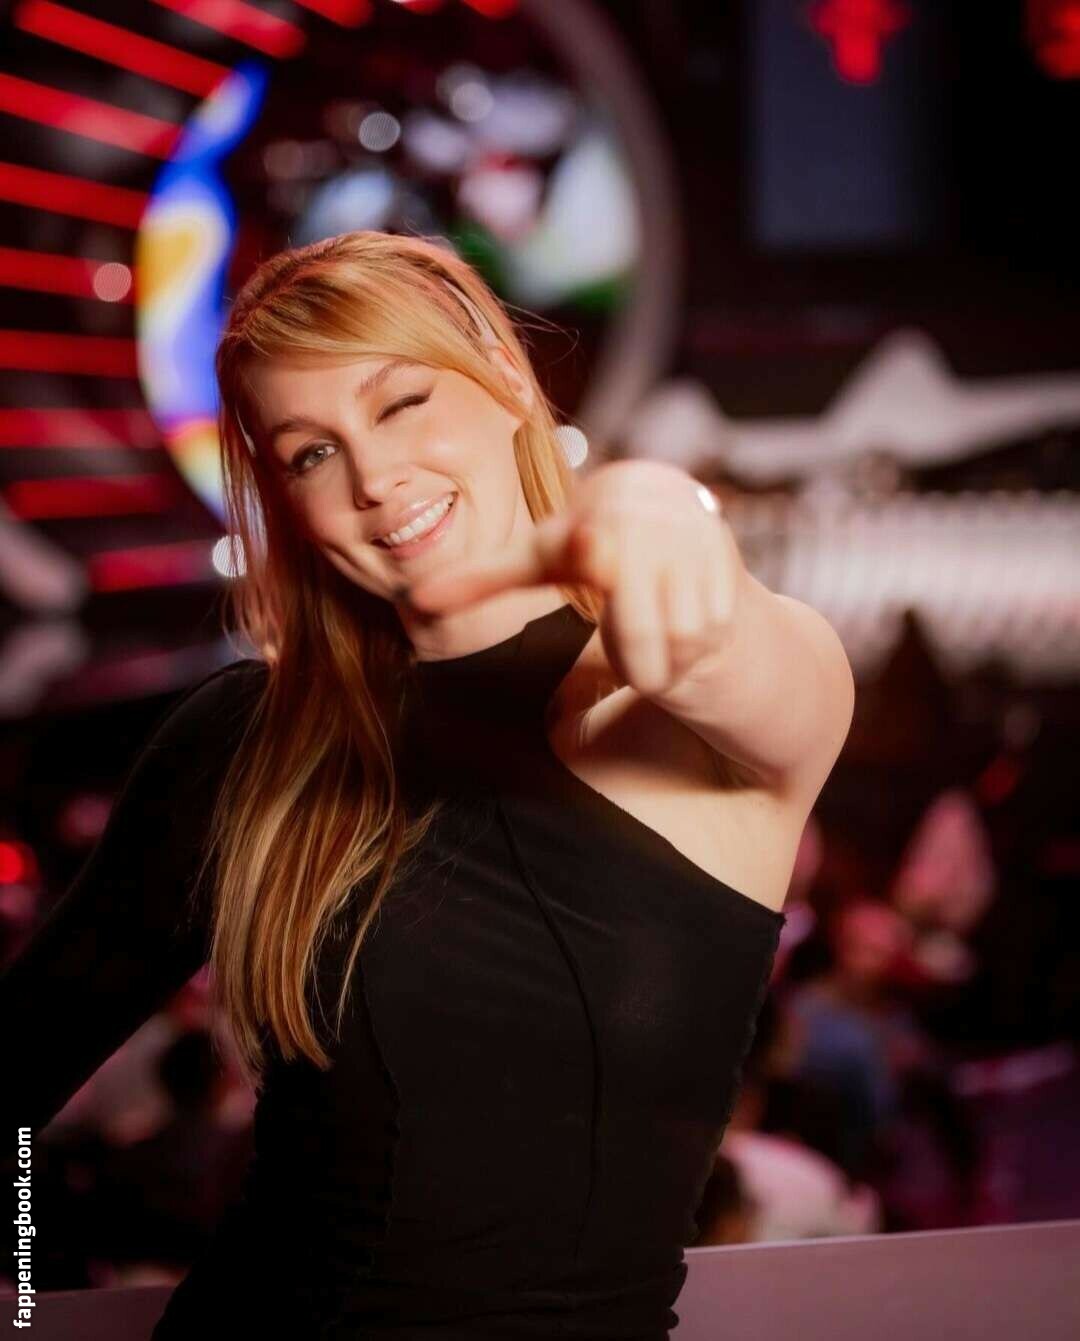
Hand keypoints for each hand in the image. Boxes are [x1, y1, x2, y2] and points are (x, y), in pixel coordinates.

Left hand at [403, 460, 738, 695]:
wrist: (679, 530)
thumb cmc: (592, 554)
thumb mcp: (537, 561)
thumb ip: (485, 580)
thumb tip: (417, 602)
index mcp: (586, 517)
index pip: (573, 548)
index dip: (585, 550)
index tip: (590, 543)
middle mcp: (638, 515)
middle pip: (635, 626)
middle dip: (638, 659)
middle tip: (638, 659)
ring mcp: (685, 530)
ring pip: (677, 636)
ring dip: (671, 653)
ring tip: (665, 623)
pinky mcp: (724, 549)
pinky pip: (710, 630)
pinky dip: (701, 643)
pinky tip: (695, 616)